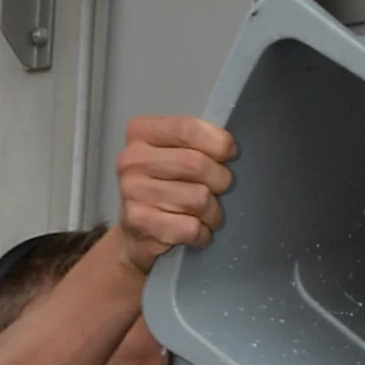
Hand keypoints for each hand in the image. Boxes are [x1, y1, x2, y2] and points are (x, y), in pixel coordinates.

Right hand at [114, 115, 235, 275]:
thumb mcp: (173, 156)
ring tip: (206, 214)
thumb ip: (195, 145)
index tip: (231, 153)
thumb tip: (229, 148)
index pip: (188, 129)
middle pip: (196, 164)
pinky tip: (196, 231)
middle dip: (220, 180)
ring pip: (199, 198)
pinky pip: (192, 228)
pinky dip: (203, 234)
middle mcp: (132, 160)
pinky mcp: (141, 223)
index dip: (219, 143)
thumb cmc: (162, 191)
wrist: (137, 235)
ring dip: (213, 211)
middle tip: (220, 189)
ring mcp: (134, 192)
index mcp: (141, 133)